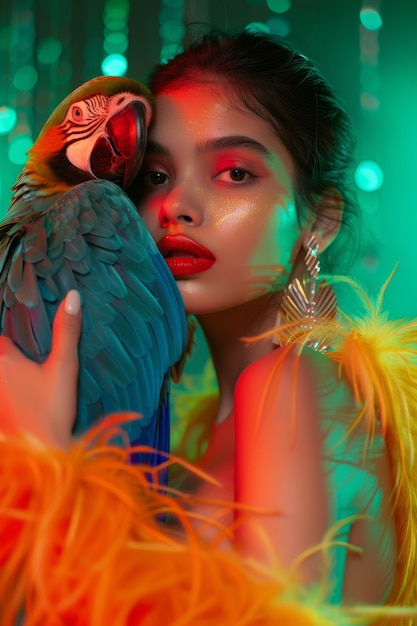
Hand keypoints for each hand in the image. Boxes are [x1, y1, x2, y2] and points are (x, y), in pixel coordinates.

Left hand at [0, 290, 81, 447]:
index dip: (13, 340)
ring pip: (3, 378)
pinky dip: (10, 395)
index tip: (26, 343)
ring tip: (30, 385)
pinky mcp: (0, 415)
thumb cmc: (52, 411)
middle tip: (32, 368)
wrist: (42, 456)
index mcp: (4, 359)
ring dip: (12, 378)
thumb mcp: (64, 368)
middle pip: (0, 357)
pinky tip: (25, 402)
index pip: (1, 338)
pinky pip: (4, 397)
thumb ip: (67, 331)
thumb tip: (73, 296)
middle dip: (13, 360)